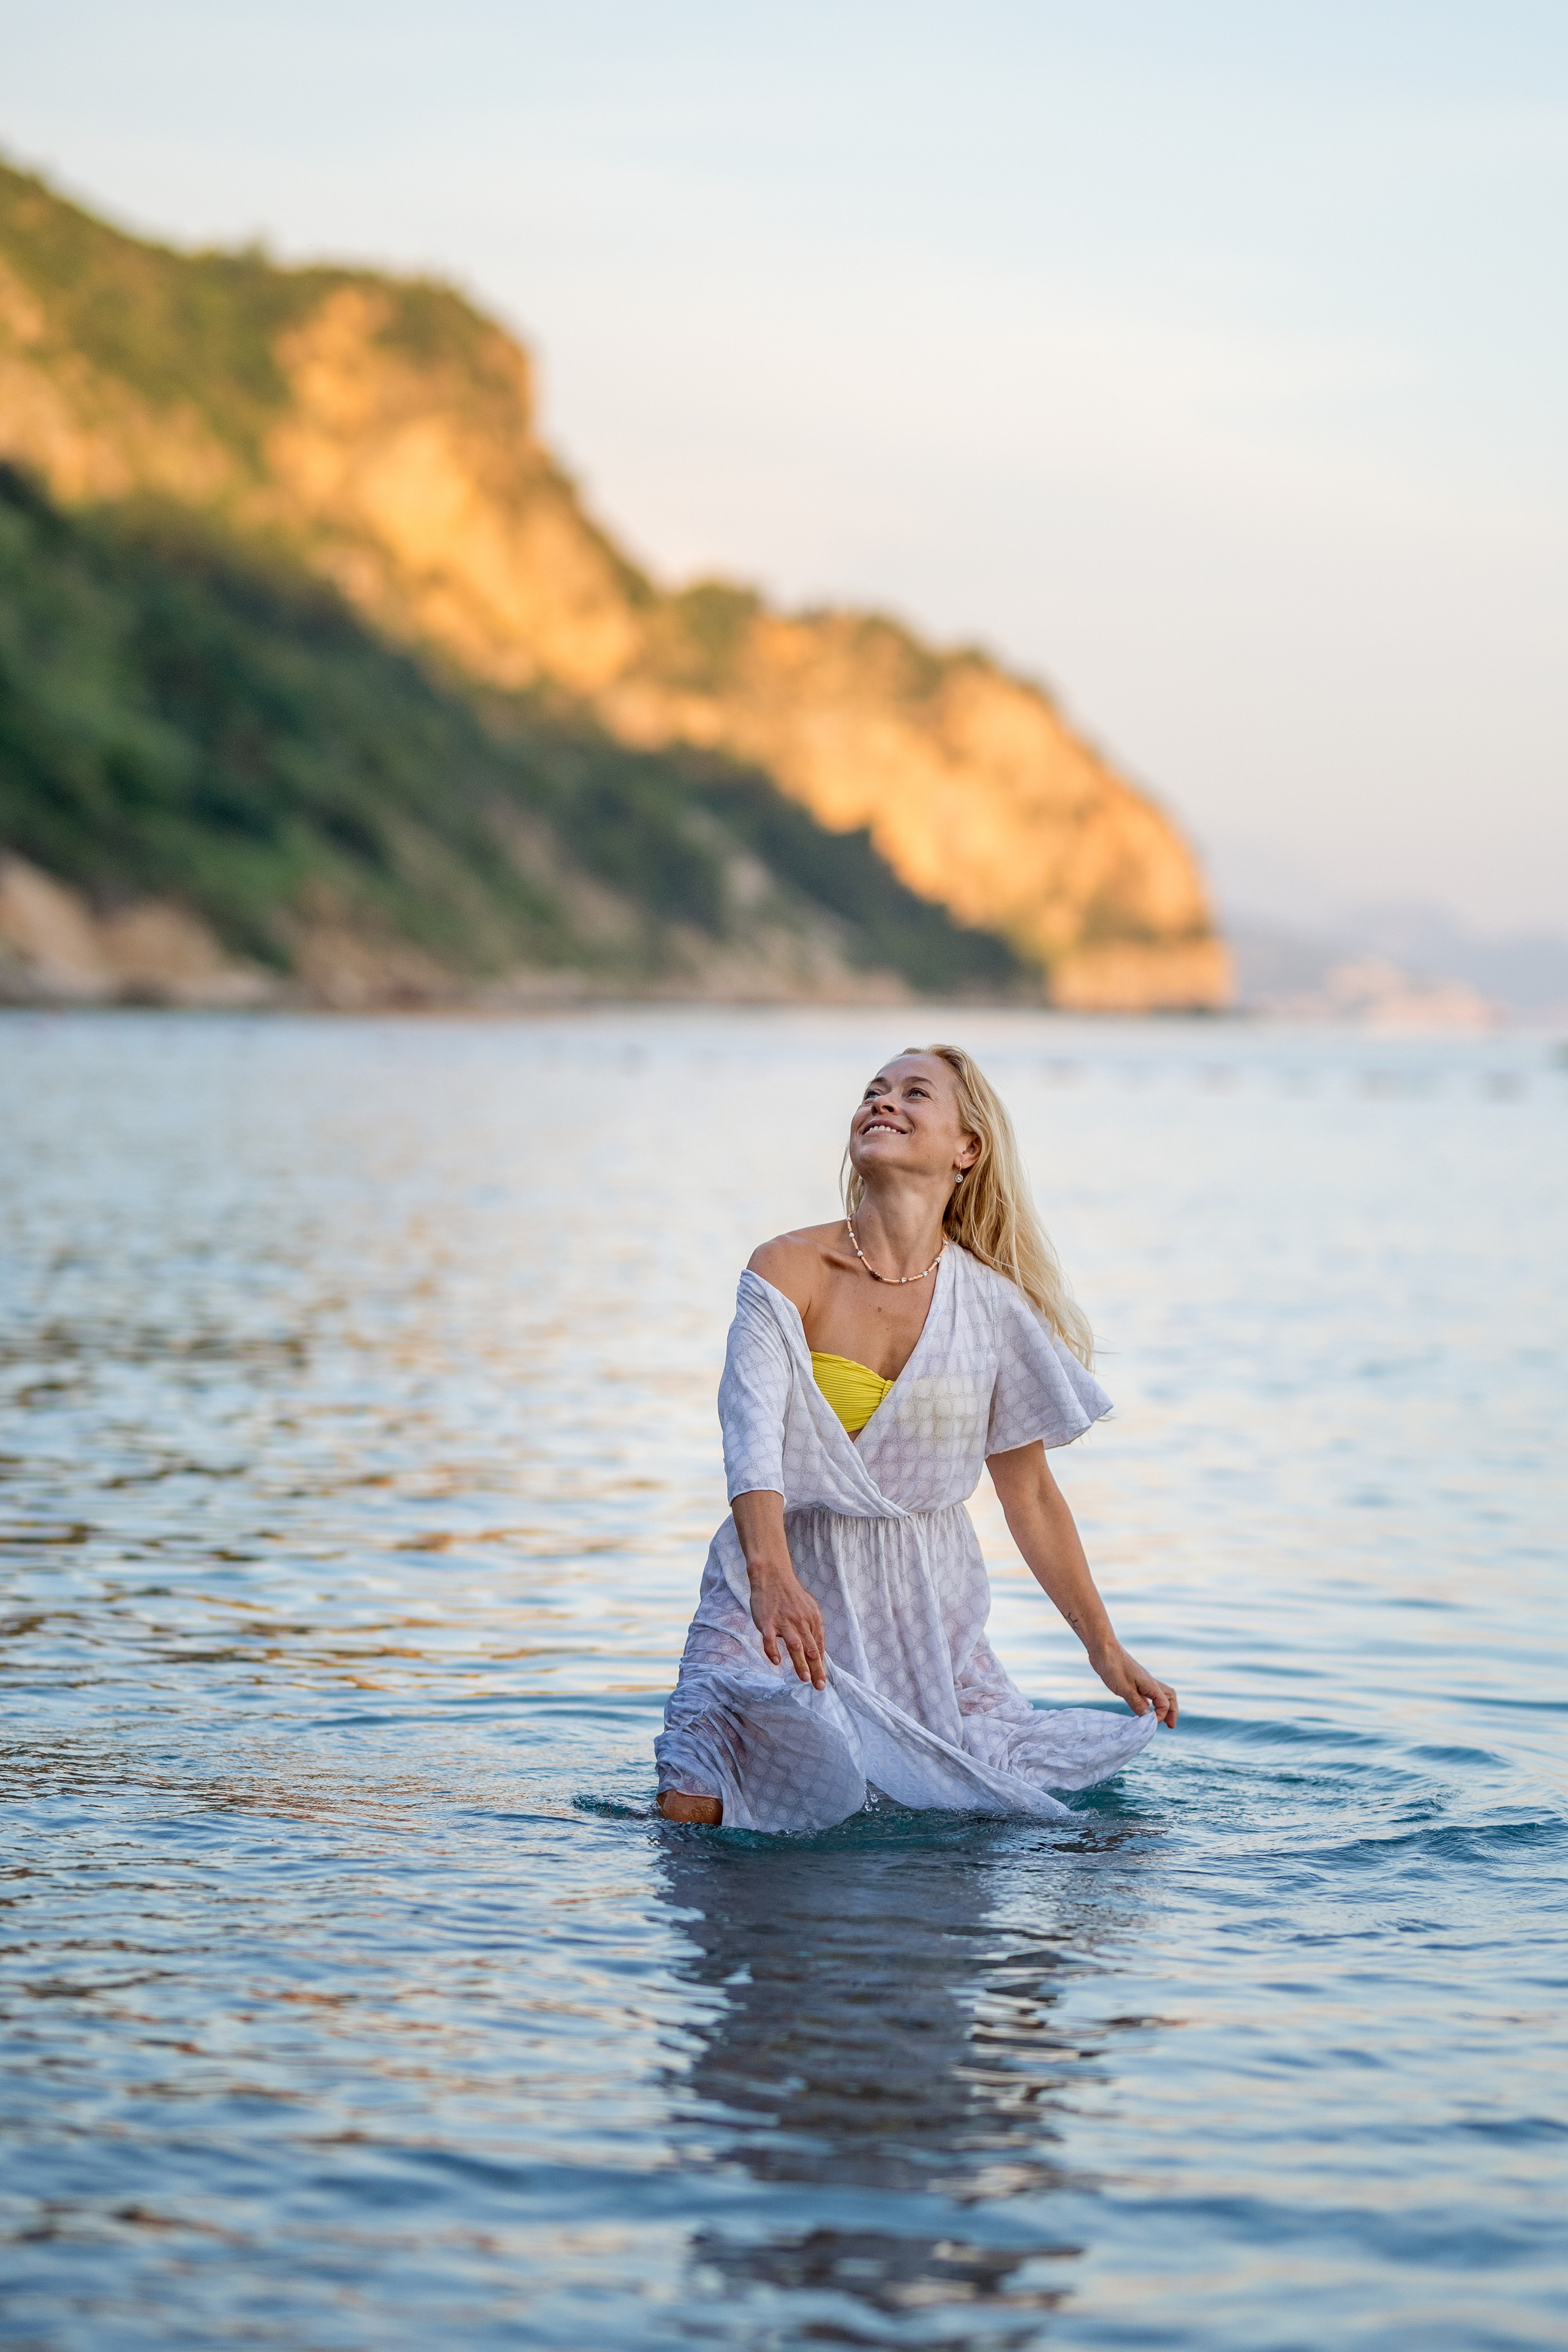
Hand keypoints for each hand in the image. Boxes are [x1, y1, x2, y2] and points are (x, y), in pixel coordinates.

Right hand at [748, 1564, 827, 1689]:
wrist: (773, 1575)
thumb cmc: (791, 1595)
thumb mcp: (809, 1609)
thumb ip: (813, 1629)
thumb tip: (818, 1652)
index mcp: (813, 1619)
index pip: (819, 1646)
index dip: (821, 1665)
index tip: (823, 1681)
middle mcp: (801, 1622)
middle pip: (811, 1649)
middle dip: (816, 1669)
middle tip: (819, 1686)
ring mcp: (784, 1622)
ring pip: (795, 1646)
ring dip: (800, 1663)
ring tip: (804, 1679)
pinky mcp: (767, 1621)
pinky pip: (770, 1639)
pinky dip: (773, 1651)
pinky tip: (776, 1662)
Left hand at [1089, 1639, 1177, 1726]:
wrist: (1103, 1649)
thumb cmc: (1113, 1666)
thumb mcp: (1125, 1689)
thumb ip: (1137, 1703)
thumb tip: (1149, 1718)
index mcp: (1151, 1684)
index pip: (1165, 1704)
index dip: (1160, 1716)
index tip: (1149, 1724)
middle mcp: (1150, 1682)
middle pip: (1170, 1697)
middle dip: (1172, 1711)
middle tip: (1171, 1726)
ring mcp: (1142, 1681)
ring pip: (1160, 1694)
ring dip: (1163, 1707)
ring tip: (1160, 1720)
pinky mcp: (1133, 1680)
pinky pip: (1148, 1693)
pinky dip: (1151, 1703)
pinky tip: (1144, 1709)